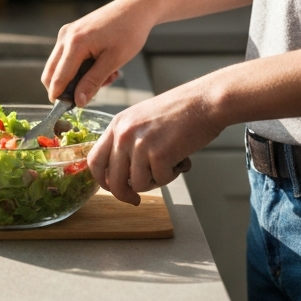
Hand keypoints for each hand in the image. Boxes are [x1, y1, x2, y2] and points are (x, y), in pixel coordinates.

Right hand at [42, 0, 157, 106]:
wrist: (136, 8)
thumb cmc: (128, 32)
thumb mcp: (113, 61)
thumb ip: (93, 82)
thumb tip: (78, 101)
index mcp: (74, 43)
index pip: (57, 78)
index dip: (60, 97)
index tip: (68, 110)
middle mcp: (65, 37)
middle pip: (50, 73)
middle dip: (67, 89)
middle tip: (91, 94)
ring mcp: (67, 33)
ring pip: (59, 66)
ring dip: (76, 78)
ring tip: (105, 77)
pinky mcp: (72, 32)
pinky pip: (67, 57)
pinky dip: (79, 67)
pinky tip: (100, 66)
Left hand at [87, 77, 224, 205]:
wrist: (205, 101)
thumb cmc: (179, 111)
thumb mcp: (142, 119)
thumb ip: (128, 141)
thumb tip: (121, 173)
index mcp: (117, 124)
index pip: (95, 160)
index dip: (102, 180)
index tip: (112, 188)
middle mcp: (124, 134)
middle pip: (113, 180)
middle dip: (125, 194)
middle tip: (135, 200)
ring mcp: (140, 144)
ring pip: (138, 184)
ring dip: (155, 181)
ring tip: (169, 164)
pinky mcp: (159, 154)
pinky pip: (161, 180)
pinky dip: (172, 175)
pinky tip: (180, 158)